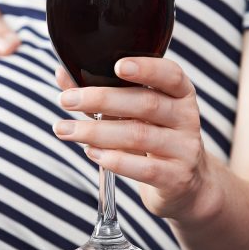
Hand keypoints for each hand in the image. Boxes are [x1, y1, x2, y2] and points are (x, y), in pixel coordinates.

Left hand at [53, 58, 207, 219]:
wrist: (183, 183)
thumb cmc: (151, 136)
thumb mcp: (132, 112)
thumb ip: (101, 91)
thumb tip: (62, 73)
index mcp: (180, 93)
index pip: (170, 75)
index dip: (146, 68)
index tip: (117, 66)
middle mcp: (186, 118)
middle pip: (146, 104)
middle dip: (101, 99)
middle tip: (66, 100)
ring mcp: (184, 149)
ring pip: (138, 135)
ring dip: (95, 131)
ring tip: (64, 129)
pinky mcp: (176, 177)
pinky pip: (144, 168)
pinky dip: (114, 159)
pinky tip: (91, 152)